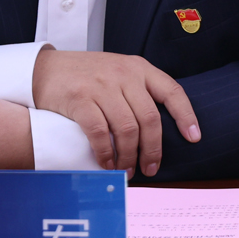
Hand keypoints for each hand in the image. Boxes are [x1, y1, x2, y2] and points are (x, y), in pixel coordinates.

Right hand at [32, 50, 199, 175]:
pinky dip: (106, 153)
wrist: (44, 68)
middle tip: (150, 168)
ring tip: (126, 169)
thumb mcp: (117, 72)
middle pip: (150, 119)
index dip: (186, 116)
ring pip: (127, 129)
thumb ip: (137, 90)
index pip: (171, 91)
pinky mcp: (80, 99)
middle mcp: (123, 74)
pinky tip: (107, 162)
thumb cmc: (84, 75)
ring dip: (129, 156)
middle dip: (153, 150)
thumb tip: (158, 129)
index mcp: (138, 68)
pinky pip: (100, 132)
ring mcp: (101, 86)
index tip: (194, 138)